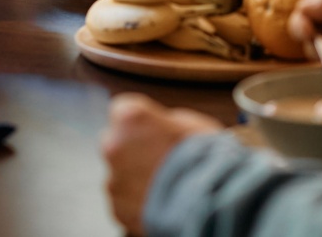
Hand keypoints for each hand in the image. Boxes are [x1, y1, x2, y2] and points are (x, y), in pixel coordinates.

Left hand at [103, 94, 223, 235]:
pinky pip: (125, 202)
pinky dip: (138, 202)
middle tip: (160, 160)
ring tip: (165, 186)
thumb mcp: (190, 123)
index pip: (121, 111)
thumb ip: (162, 122)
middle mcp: (114, 146)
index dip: (140, 123)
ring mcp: (114, 180)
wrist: (208, 203)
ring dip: (136, 178)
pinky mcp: (118, 209)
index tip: (153, 131)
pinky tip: (161, 202)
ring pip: (120, 175)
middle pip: (115, 143)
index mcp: (129, 117)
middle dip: (133, 150)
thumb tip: (158, 129)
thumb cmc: (204, 160)